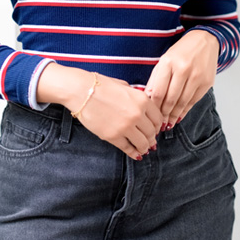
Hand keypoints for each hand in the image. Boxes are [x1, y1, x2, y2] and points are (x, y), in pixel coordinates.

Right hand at [36, 64, 161, 159]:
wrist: (82, 91)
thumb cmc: (101, 85)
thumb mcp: (125, 86)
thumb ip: (136, 97)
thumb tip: (142, 107)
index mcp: (142, 100)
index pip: (158, 118)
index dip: (157, 126)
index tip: (155, 129)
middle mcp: (137, 114)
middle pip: (152, 132)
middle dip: (152, 138)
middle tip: (151, 141)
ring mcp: (125, 127)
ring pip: (142, 143)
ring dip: (145, 147)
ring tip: (144, 149)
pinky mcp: (113, 136)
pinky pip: (127, 148)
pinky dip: (133, 153)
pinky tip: (135, 154)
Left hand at [145, 31, 218, 128]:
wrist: (205, 40)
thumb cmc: (181, 51)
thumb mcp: (164, 60)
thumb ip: (155, 79)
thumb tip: (148, 99)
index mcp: (168, 62)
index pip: (158, 91)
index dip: (153, 106)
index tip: (150, 114)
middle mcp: (183, 69)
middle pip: (170, 99)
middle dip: (163, 114)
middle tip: (158, 124)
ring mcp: (197, 76)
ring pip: (182, 102)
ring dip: (174, 115)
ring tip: (168, 123)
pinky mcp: (207, 83)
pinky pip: (193, 101)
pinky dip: (185, 111)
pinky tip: (179, 116)